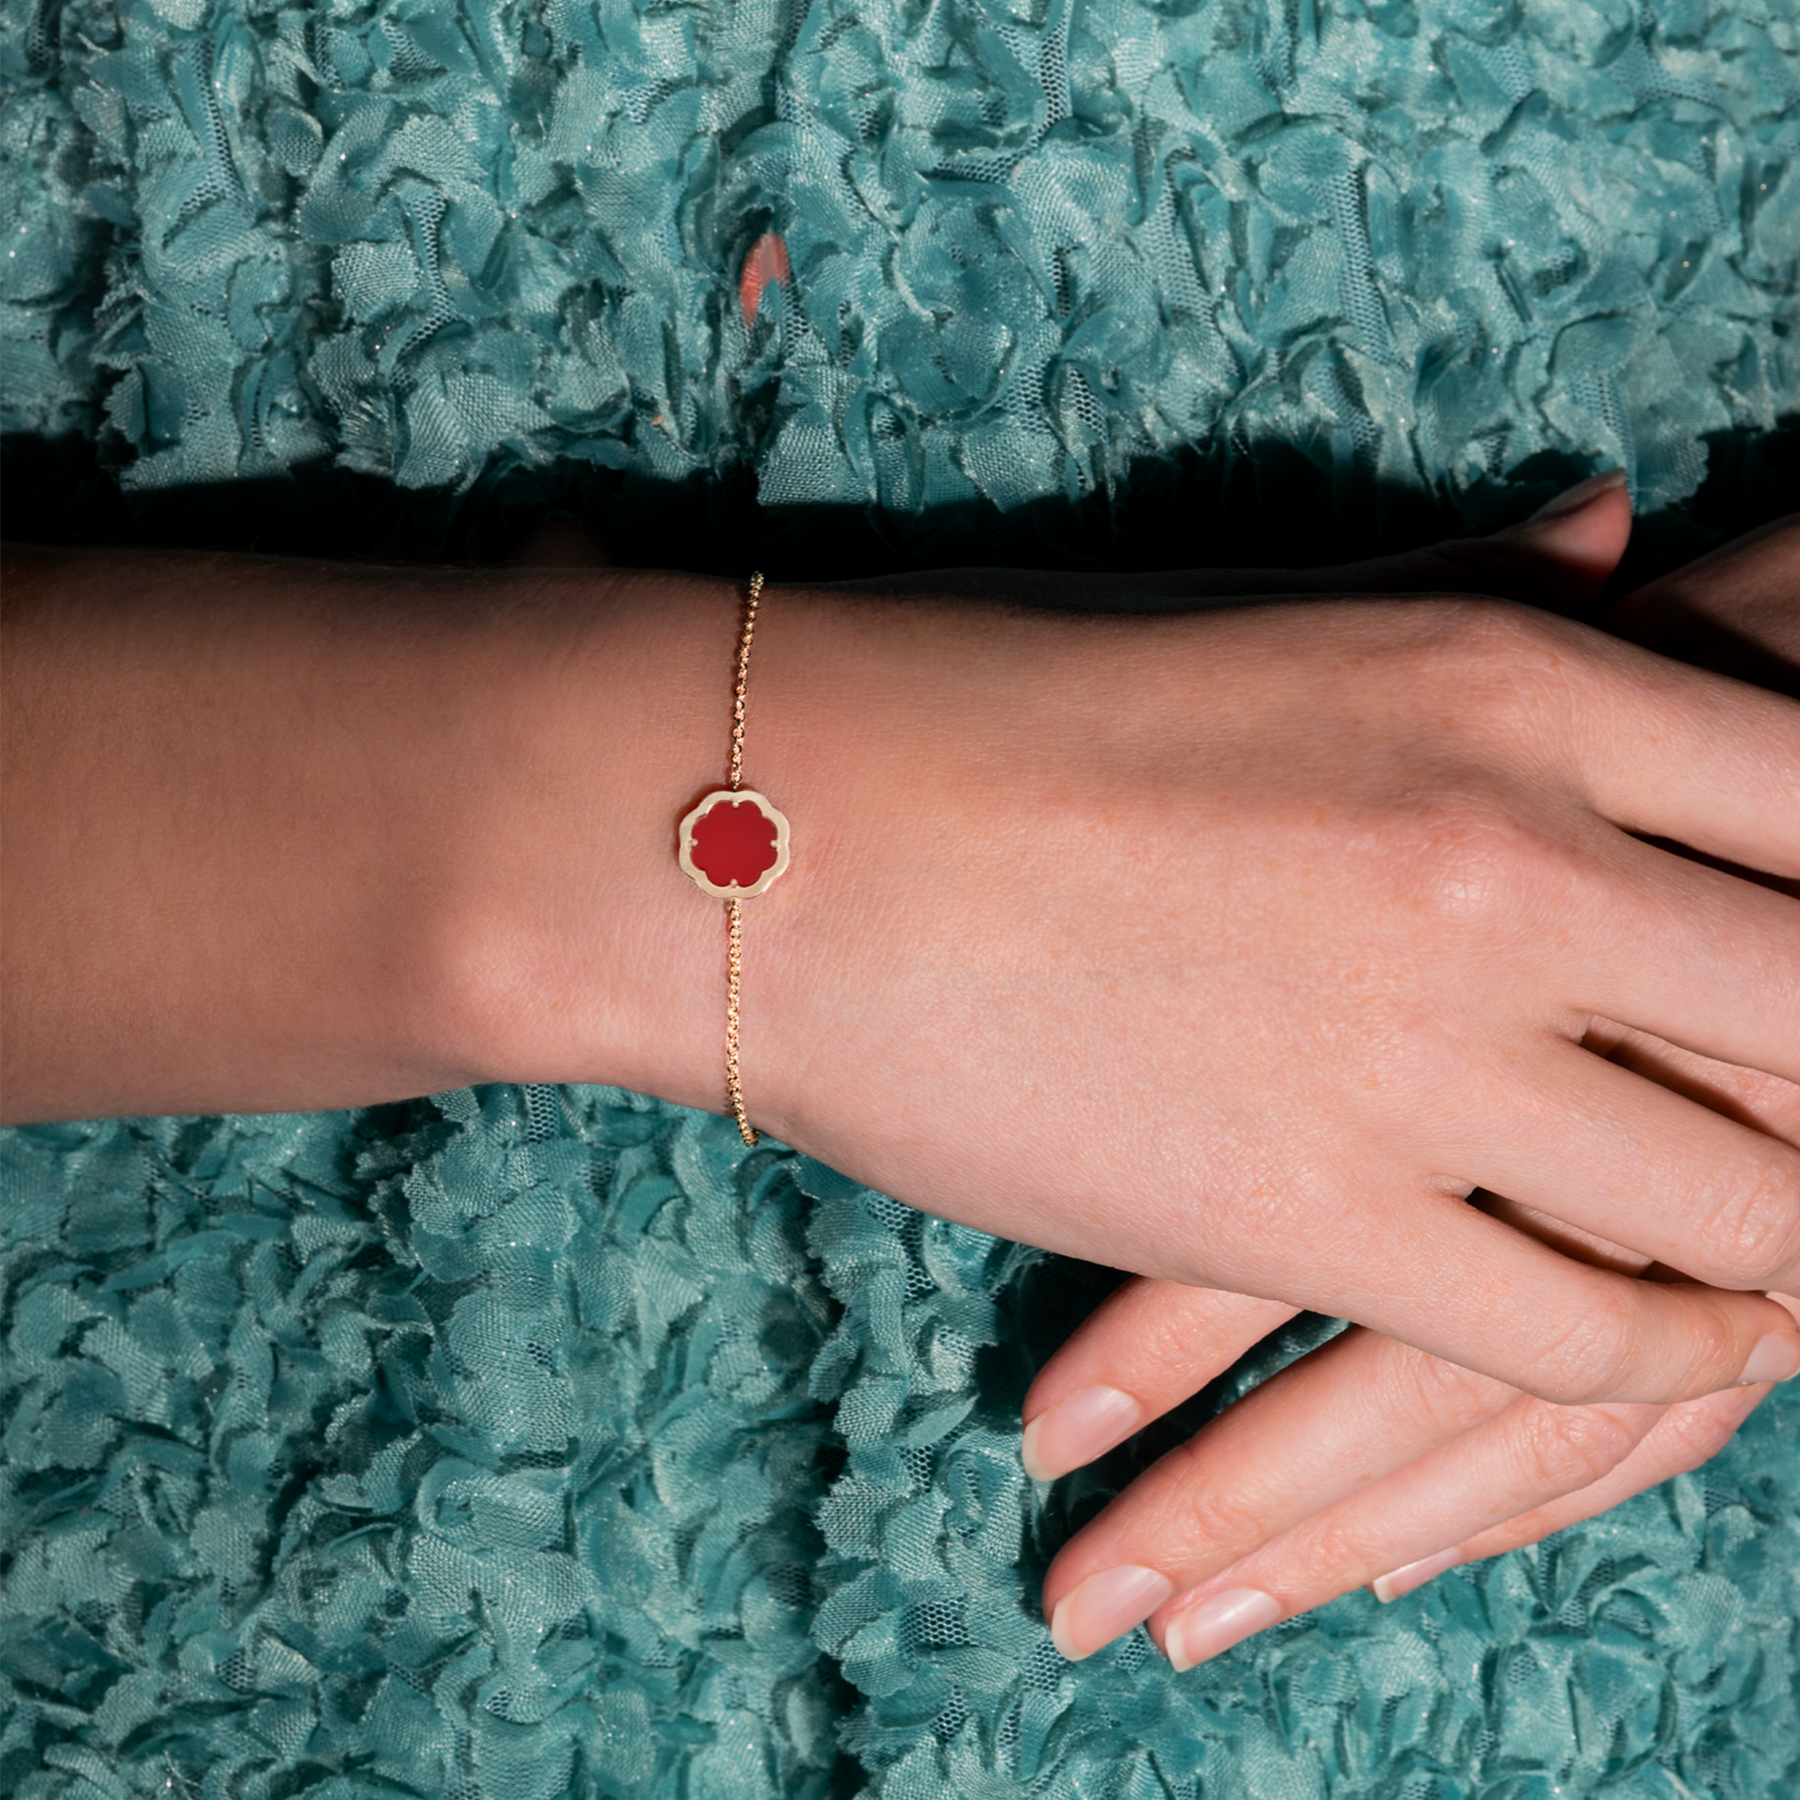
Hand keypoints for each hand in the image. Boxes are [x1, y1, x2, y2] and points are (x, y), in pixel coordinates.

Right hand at [1027, 516, 1799, 1665]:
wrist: (774, 836)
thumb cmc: (1007, 696)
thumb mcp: (1269, 609)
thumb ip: (1479, 585)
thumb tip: (1622, 523)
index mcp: (1516, 683)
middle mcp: (1509, 861)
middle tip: (1789, 1113)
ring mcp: (1417, 1055)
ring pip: (1748, 1206)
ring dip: (1771, 1236)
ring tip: (1753, 1242)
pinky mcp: (1305, 1219)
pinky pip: (1586, 1342)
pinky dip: (1656, 1349)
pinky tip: (1650, 1325)